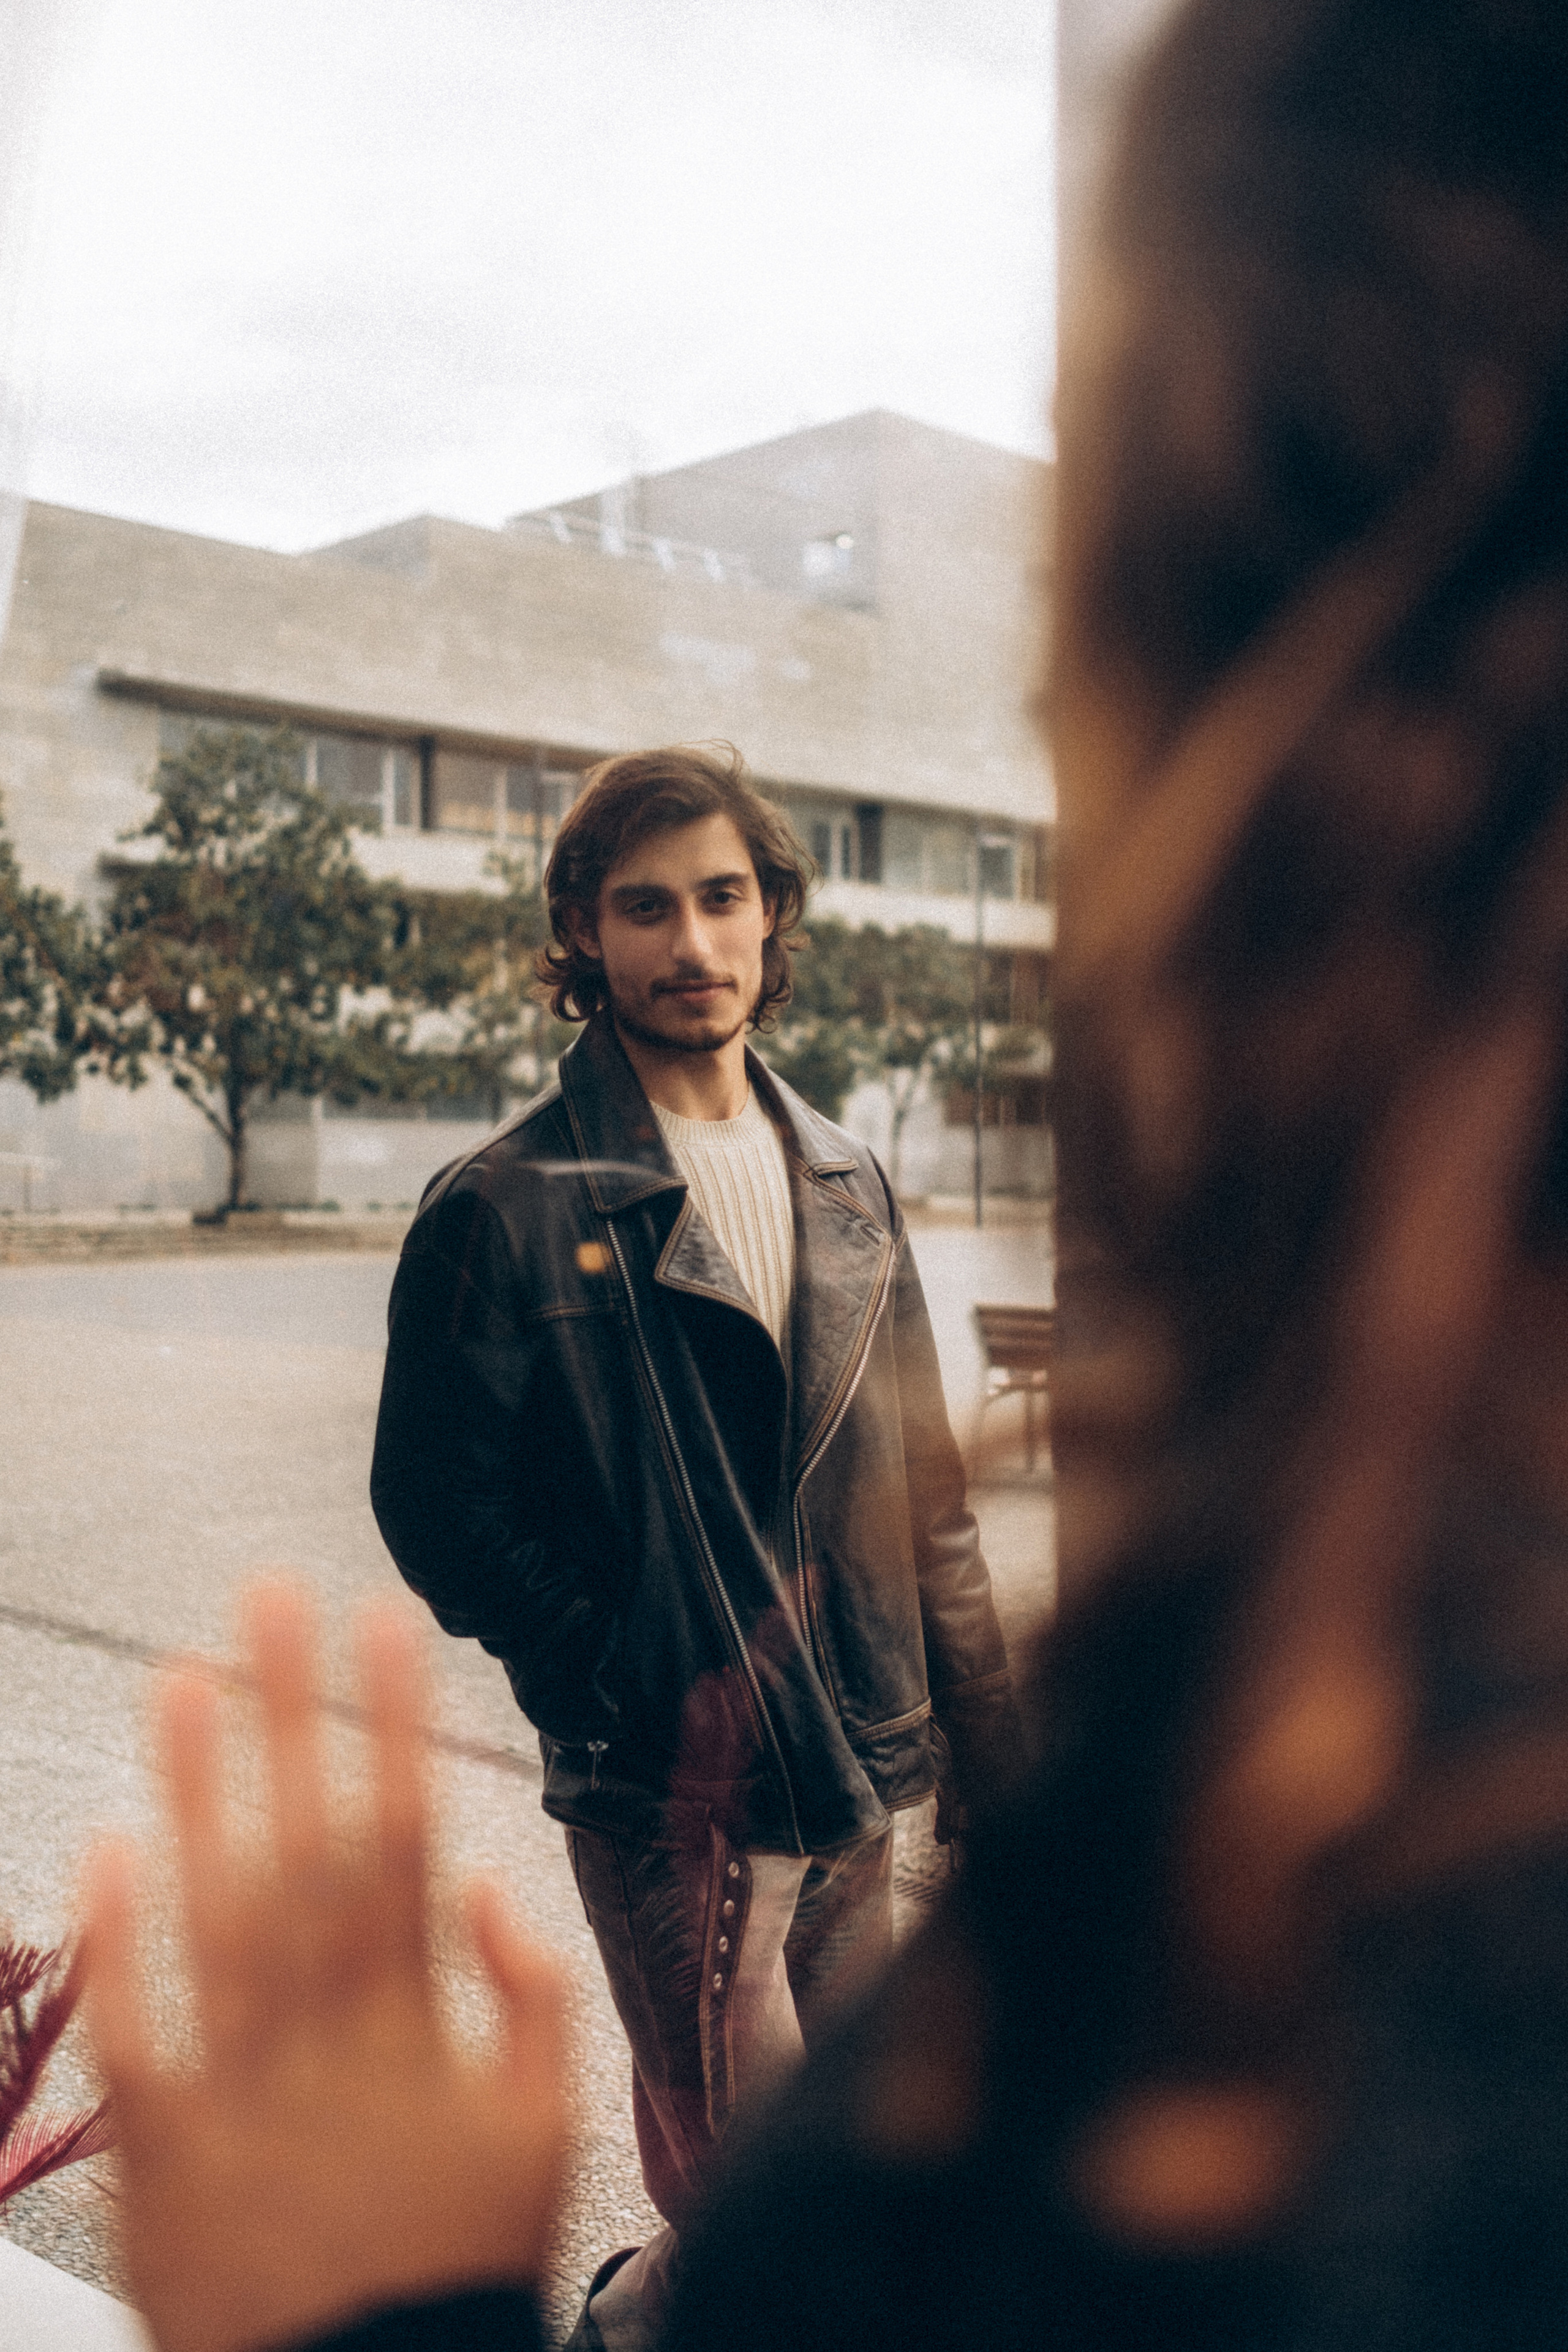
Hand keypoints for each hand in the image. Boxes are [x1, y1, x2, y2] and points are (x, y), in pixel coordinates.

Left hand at [81, 1582, 569, 2351]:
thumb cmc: (458, 2261)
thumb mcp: (544, 2133)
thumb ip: (532, 1998)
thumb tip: (490, 1883)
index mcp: (425, 2023)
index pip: (408, 1838)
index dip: (397, 1724)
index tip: (387, 1619)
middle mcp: (332, 2038)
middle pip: (310, 1848)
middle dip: (296, 1714)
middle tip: (270, 1598)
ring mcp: (246, 2091)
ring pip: (222, 1916)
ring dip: (203, 1790)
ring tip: (185, 1676)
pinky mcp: (166, 2153)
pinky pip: (139, 2034)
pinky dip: (122, 1944)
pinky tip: (109, 1844)